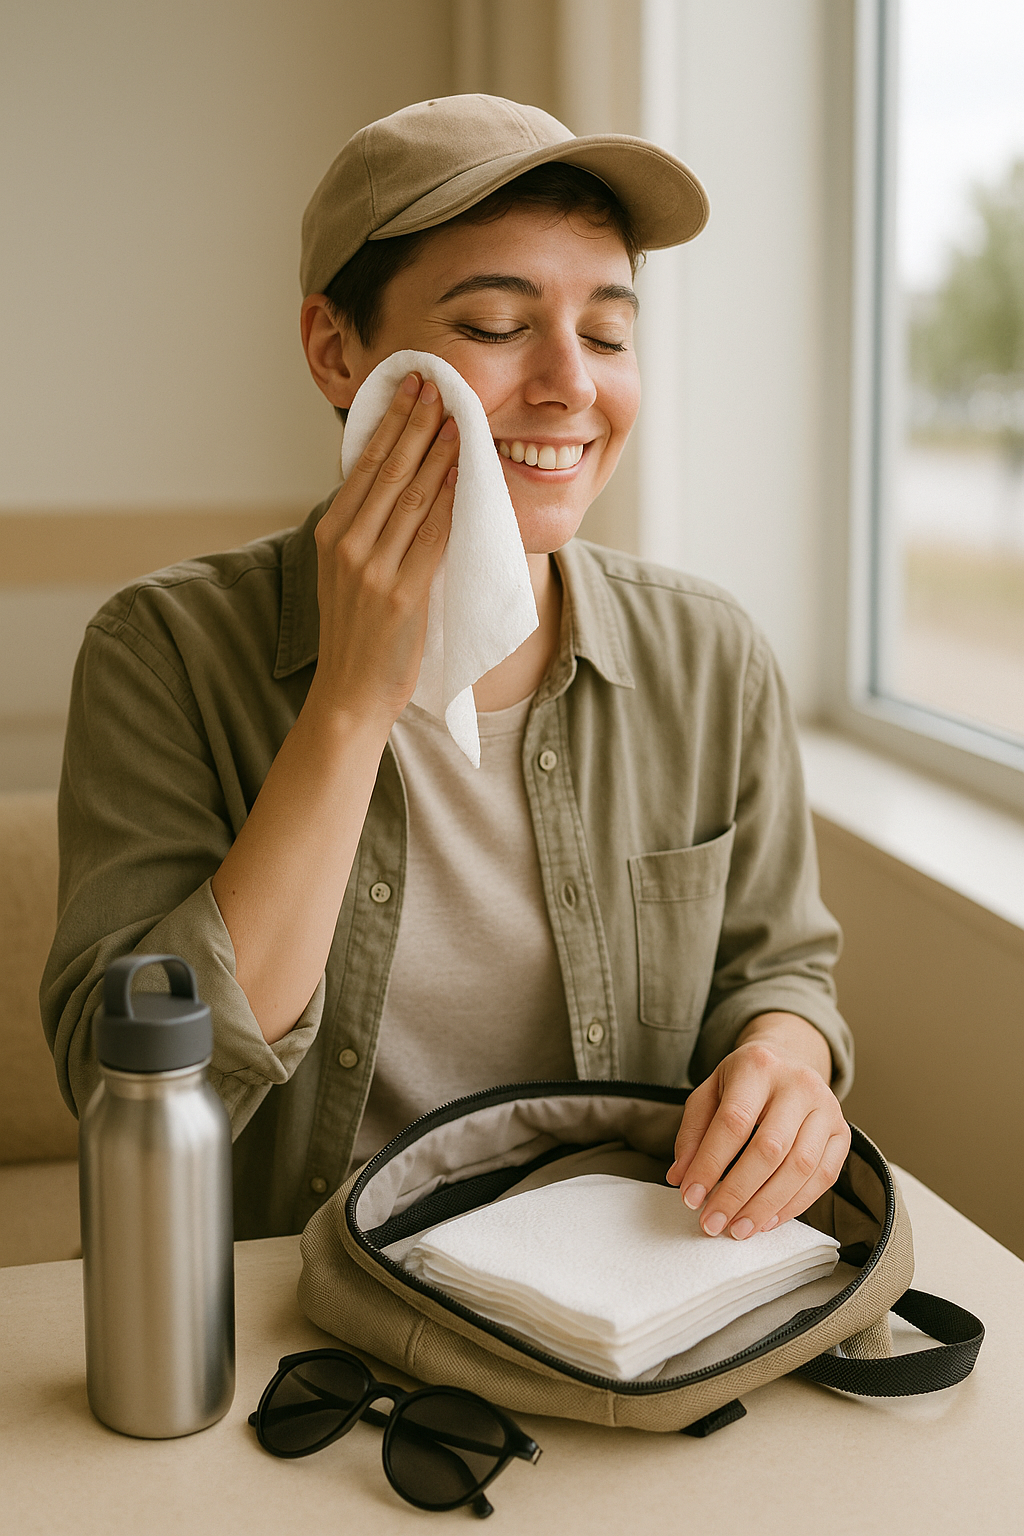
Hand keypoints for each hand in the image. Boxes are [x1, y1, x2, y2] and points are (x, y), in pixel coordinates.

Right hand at [308, 372, 458, 730]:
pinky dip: (450, 500)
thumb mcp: (348, 574)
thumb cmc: (358, 635)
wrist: (349, 695)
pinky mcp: (400, 595)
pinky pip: (432, 536)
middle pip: (387, 469)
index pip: (362, 463)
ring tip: (458, 416)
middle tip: (437, 381)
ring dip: (437, 451)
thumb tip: (399, 486)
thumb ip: (367, 533)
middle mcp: (346, 544)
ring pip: (411, 495)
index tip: (409, 386)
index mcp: (331, 533)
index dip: (389, 421)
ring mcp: (371, 569)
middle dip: (415, 421)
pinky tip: (464, 473)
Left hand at [666, 1013, 850, 1240]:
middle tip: (713, 1223)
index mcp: (758, 1065)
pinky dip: (794, 1205)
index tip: (690, 1197)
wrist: (789, 1060)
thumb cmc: (743, 1083)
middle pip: (770, 1148)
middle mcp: (799, 1083)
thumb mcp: (709, 1093)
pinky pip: (823, 1177)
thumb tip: (681, 1178)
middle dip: (737, 1193)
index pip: (733, 1122)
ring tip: (738, 1228)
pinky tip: (768, 1220)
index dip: (710, 1164)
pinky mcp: (843, 1133)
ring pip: (801, 1167)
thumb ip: (693, 1133)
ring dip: (766, 1206)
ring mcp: (827, 1108)